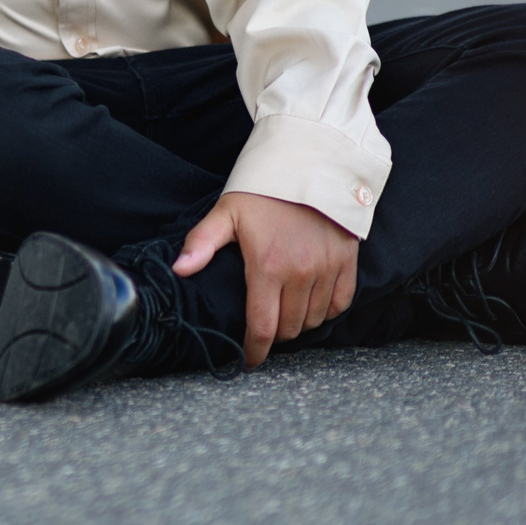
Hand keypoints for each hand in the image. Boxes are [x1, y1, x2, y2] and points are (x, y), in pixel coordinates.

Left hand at [174, 191, 357, 367]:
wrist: (310, 163)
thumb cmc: (263, 190)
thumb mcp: (226, 213)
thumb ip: (202, 243)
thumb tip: (178, 270)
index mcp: (267, 267)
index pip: (263, 328)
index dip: (254, 351)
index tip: (248, 360)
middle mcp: (300, 274)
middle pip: (289, 329)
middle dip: (274, 335)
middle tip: (263, 326)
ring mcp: (327, 270)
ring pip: (315, 320)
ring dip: (299, 323)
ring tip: (284, 313)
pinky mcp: (347, 263)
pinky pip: (340, 304)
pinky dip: (326, 311)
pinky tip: (311, 304)